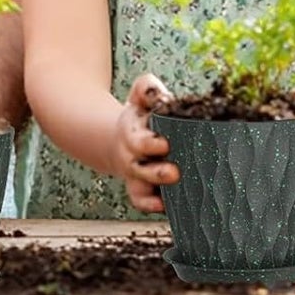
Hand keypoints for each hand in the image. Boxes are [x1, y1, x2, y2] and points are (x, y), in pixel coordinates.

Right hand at [114, 73, 177, 213]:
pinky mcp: (138, 188)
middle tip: (175, 172)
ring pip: (140, 186)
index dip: (151, 144)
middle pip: (140, 167)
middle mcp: (131, 155)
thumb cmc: (140, 115)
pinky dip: (149, 204)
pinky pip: (139, 200)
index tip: (166, 144)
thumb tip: (162, 96)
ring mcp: (134, 173)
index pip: (139, 140)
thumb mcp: (139, 97)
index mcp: (132, 131)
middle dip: (156, 171)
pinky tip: (164, 206)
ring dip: (155, 188)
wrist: (118, 138)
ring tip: (174, 187)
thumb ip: (148, 88)